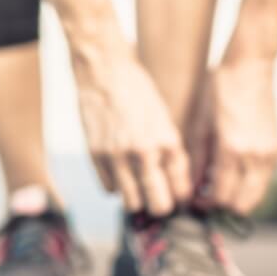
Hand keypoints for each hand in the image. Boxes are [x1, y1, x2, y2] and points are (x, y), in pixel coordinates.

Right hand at [72, 39, 191, 214]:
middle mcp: (145, 152)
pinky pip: (108, 190)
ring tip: (136, 186)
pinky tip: (118, 172)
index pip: (181, 190)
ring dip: (136, 199)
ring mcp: (117, 156)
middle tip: (157, 198)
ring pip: (131, 204)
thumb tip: (172, 182)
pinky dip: (115, 186)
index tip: (176, 196)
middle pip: (158, 205)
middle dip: (160, 205)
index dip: (179, 197)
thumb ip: (168, 150)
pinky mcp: (95, 156)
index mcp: (168, 141)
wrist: (103, 70)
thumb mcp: (162, 118)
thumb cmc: (136, 90)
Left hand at [190, 59, 276, 214]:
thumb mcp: (200, 124)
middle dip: (223, 207)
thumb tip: (194, 189)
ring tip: (219, 185)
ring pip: (257, 197)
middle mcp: (255, 156)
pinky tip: (233, 172)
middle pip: (242, 205)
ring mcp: (270, 153)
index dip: (206, 205)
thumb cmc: (219, 88)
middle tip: (207, 198)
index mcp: (232, 149)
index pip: (222, 197)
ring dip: (238, 197)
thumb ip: (198, 161)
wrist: (250, 65)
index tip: (195, 202)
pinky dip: (249, 185)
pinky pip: (264, 181)